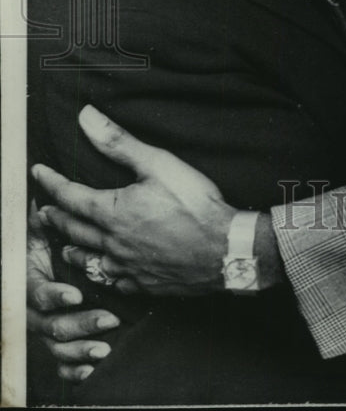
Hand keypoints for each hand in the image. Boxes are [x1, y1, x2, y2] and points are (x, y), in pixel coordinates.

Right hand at [27, 201, 119, 380]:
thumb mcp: (43, 222)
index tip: (75, 294)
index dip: (52, 295)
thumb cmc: (50, 233)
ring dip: (79, 350)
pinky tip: (91, 370)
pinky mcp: (56, 338)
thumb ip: (46, 214)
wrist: (44, 251)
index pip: (36, 292)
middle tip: (109, 319)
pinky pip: (60, 363)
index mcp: (28, 278)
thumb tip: (43, 181)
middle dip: (79, 324)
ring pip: (55, 346)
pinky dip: (73, 370)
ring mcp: (43, 324)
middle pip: (48, 325)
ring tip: (104, 349)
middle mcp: (33, 306)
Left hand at [31, 105, 236, 295]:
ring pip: (88, 260)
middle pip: (74, 229)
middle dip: (56, 217)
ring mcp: (126, 266)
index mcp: (112, 212)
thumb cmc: (194, 204)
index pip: (70, 196)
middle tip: (44, 211)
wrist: (223, 249)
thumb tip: (86, 118)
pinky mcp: (143, 283)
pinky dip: (100, 273)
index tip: (39, 172)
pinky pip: (112, 280)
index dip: (51, 183)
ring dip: (72, 249)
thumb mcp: (157, 164)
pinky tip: (104, 271)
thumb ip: (118, 142)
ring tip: (65, 245)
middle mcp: (112, 242)